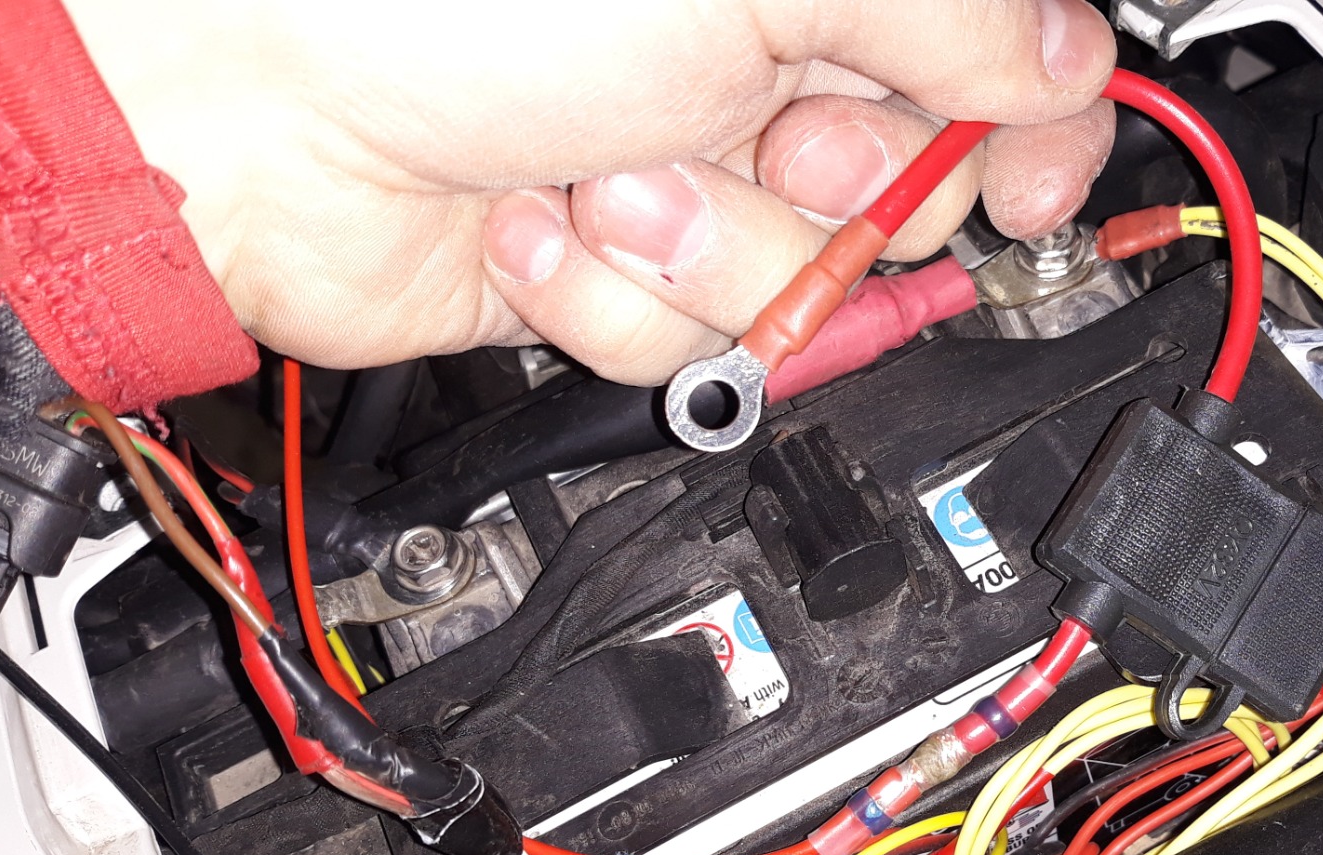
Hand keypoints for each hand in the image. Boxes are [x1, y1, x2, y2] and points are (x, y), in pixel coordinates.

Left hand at [64, 0, 1116, 383]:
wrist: (255, 104)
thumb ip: (944, 22)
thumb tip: (1067, 72)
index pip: (996, 71)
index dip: (1034, 137)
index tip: (1038, 189)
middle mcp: (757, 78)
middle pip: (908, 204)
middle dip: (829, 191)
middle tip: (763, 130)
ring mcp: (681, 186)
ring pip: (794, 300)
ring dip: (696, 248)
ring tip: (600, 174)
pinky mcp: (610, 280)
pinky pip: (682, 352)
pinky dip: (604, 300)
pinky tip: (535, 223)